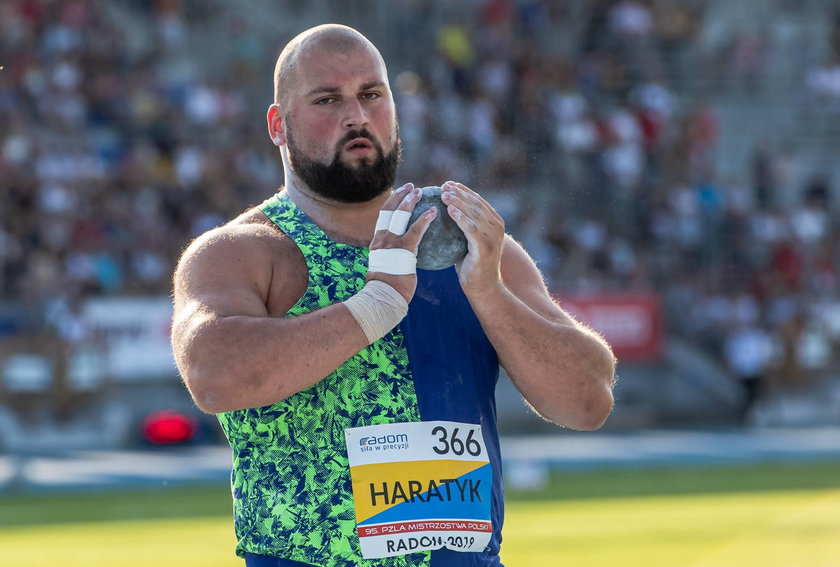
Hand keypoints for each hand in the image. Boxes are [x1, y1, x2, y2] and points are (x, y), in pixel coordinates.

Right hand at [367, 183, 436, 301]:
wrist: (384, 297)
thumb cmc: (387, 288)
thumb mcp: (386, 269)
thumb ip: (392, 258)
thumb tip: (401, 257)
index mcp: (376, 243)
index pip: (382, 218)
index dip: (391, 204)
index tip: (399, 194)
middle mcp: (380, 239)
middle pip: (388, 210)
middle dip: (399, 195)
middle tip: (411, 187)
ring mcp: (390, 243)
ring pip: (398, 215)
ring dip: (410, 200)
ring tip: (420, 192)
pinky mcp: (403, 249)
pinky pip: (415, 229)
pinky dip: (424, 218)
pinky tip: (433, 211)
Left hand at [440, 181, 504, 296]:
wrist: (484, 288)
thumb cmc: (473, 265)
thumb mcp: (469, 242)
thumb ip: (464, 227)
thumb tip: (444, 214)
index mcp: (495, 223)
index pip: (479, 201)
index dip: (463, 190)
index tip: (448, 184)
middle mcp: (497, 227)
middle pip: (476, 204)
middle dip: (459, 193)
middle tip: (443, 186)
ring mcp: (493, 237)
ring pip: (473, 213)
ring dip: (457, 201)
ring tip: (443, 194)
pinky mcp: (486, 246)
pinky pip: (470, 228)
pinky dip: (460, 217)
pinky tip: (448, 209)